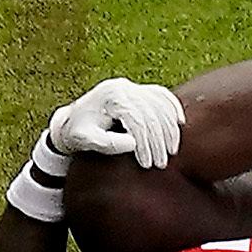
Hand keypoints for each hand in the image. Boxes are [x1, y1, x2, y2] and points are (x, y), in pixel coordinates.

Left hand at [46, 77, 184, 169]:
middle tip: (161, 163)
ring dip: (170, 129)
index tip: (147, 164)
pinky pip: (162, 95)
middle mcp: (122, 87)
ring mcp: (131, 86)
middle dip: (159, 141)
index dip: (145, 144)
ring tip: (171, 151)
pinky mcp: (137, 89)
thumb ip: (106, 143)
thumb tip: (133, 143)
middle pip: (151, 114)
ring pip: (161, 105)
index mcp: (110, 96)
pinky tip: (180, 123)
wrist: (71, 121)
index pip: (137, 121)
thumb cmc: (77, 133)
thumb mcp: (84, 140)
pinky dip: (173, 108)